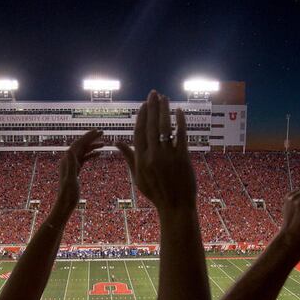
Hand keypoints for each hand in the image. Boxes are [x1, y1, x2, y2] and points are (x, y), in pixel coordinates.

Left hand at [56, 130, 104, 213]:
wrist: (66, 203)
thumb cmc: (68, 194)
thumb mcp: (70, 179)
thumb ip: (71, 165)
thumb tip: (70, 150)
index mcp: (67, 160)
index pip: (78, 144)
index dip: (87, 136)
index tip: (97, 131)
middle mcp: (68, 160)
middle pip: (81, 145)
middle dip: (91, 138)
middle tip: (103, 132)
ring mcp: (72, 164)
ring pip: (83, 151)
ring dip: (92, 145)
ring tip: (104, 143)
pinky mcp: (76, 169)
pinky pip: (84, 158)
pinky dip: (91, 154)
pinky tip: (99, 153)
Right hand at [117, 91, 196, 211]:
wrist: (175, 206)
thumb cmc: (155, 192)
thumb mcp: (137, 176)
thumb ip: (128, 157)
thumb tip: (117, 142)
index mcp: (140, 160)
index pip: (139, 133)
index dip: (141, 116)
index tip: (144, 104)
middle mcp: (153, 156)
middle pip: (152, 126)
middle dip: (152, 107)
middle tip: (154, 93)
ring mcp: (168, 157)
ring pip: (166, 128)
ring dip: (165, 110)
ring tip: (165, 98)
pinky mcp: (183, 158)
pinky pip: (181, 135)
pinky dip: (180, 122)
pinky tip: (179, 111)